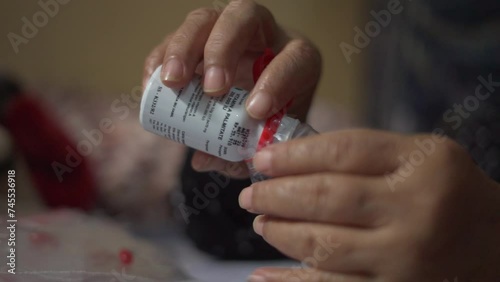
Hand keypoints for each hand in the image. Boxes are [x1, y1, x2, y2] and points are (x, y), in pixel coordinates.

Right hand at [143, 0, 320, 177]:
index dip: (276, 80)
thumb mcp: (266, 140)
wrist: (257, 109)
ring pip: (207, 19)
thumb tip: (205, 159)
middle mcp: (265, 36)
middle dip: (224, 51)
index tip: (254, 111)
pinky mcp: (198, 38)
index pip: (294, 59)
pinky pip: (174, 35)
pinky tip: (153, 81)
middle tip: (211, 90)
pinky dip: (161, 55)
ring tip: (172, 82)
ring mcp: (228, 32)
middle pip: (245, 17)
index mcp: (297, 60)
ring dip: (185, 47)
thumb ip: (242, 153)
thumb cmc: (268, 124)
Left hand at [239, 129, 499, 281]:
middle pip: (328, 198)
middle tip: (250, 194)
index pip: (344, 152)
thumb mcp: (419, 155)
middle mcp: (415, 211)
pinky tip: (260, 276)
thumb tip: (292, 159)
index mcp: (422, 164)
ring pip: (324, 245)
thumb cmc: (446, 190)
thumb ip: (364, 152)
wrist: (492, 242)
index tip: (263, 159)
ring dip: (280, 233)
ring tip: (260, 222)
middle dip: (277, 195)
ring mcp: (404, 258)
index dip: (294, 154)